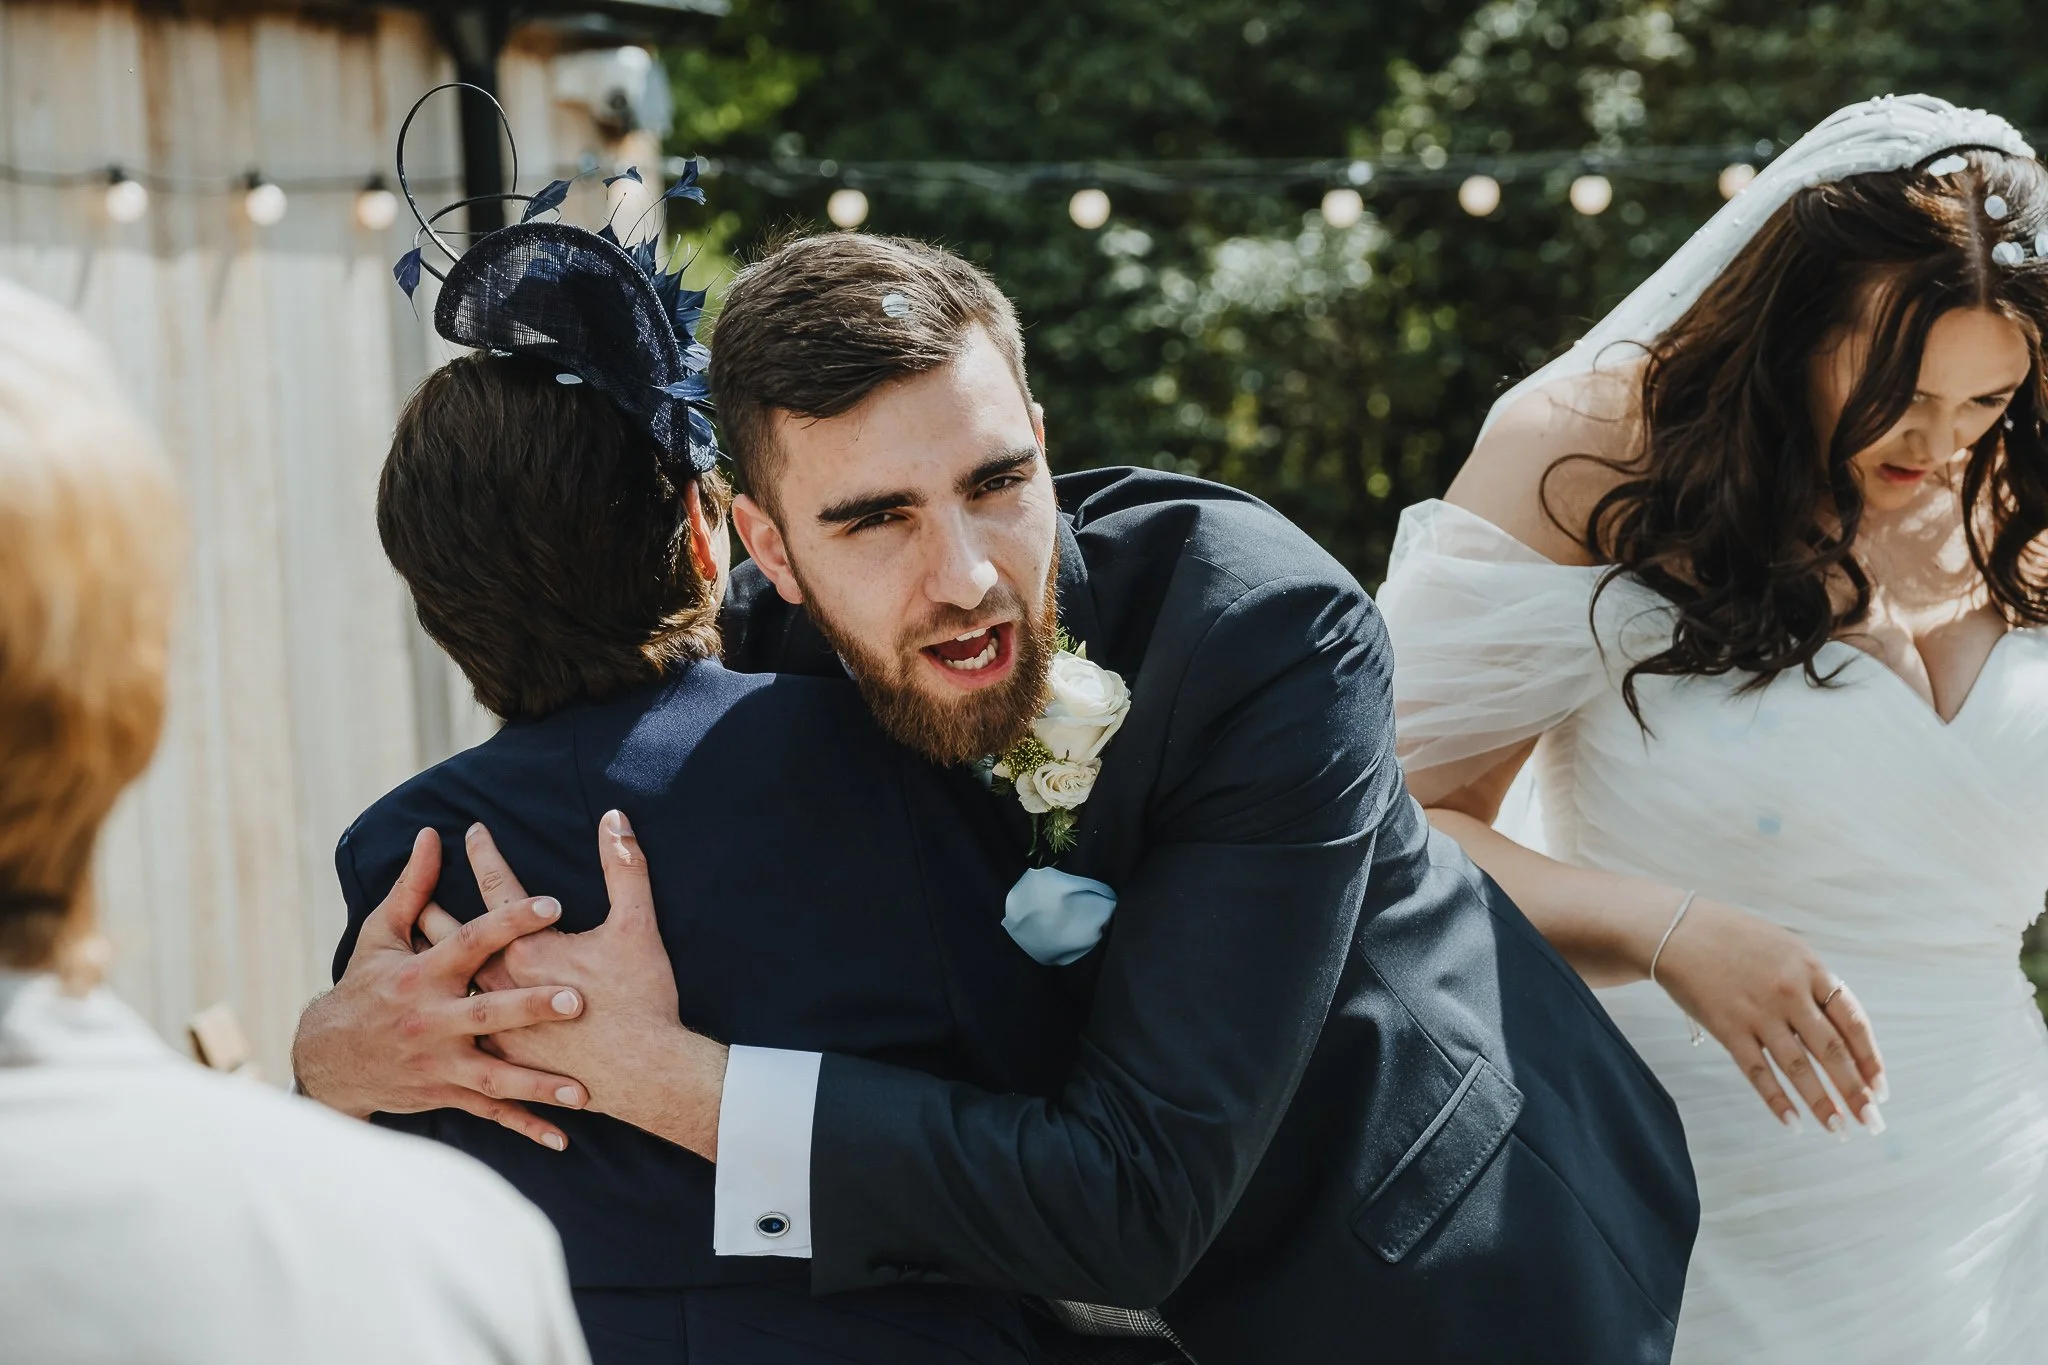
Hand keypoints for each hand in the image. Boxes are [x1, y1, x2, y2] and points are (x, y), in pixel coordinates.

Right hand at [291, 828, 590, 1149]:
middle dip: (530, 1008)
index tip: (553, 905)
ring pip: (494, 1076)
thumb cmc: (364, 986)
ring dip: (538, 1083)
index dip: (510, 922)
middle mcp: (431, 1020)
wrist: (328, 1057)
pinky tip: (563, 1139)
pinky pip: (490, 1114)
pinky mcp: (443, 1094)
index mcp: (422, 973)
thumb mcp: (380, 935)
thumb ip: (413, 886)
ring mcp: (438, 1063)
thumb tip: (433, 834)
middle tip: (578, 999)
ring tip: (583, 1089)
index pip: (471, 942)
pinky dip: (525, 1128)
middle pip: (486, 1013)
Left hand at [419, 812, 728, 1157]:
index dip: (485, 856)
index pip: (498, 889)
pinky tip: (441, 1021)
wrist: (643, 1076)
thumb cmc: (640, 1001)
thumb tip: (616, 818)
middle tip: (419, 892)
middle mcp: (502, 987)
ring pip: (452, 991)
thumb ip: (625, 867)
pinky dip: (449, 1025)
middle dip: (435, 911)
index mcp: (528, 949)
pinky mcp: (506, 1062)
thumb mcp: (637, 927)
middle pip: (457, 940)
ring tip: (413, 954)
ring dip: (431, 970)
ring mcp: (498, 1028)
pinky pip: (465, 1038)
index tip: (472, 832)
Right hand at [1653, 896, 1887, 1135]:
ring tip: (1837, 1130)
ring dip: (1821, 1103)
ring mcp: (1758, 1012)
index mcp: (1811, 969)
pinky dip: (1776, 1099)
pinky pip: (1757, 1071)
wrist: (1678, 930)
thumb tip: (1842, 1032)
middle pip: (1831, 1051)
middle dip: (1854, 1091)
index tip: (1879, 1090)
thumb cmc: (1735, 938)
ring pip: (1798, 1067)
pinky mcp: (1728, 1027)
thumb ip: (1813, 985)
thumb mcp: (1786, 949)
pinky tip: (1792, 1122)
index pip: (1853, 1023)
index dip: (1870, 1060)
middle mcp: (1790, 992)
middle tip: (1871, 1124)